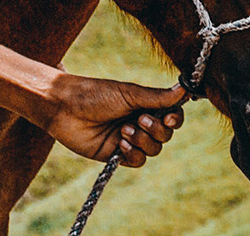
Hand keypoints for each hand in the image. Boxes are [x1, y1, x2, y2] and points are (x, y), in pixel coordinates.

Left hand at [42, 74, 186, 167]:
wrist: (65, 108)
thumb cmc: (95, 94)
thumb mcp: (129, 93)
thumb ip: (157, 97)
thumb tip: (184, 89)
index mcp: (144, 105)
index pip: (172, 116)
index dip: (175, 119)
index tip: (170, 117)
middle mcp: (139, 122)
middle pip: (166, 135)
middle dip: (156, 129)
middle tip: (139, 119)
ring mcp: (129, 139)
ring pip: (154, 150)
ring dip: (143, 141)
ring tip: (123, 129)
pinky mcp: (117, 154)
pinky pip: (138, 161)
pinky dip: (133, 152)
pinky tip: (120, 143)